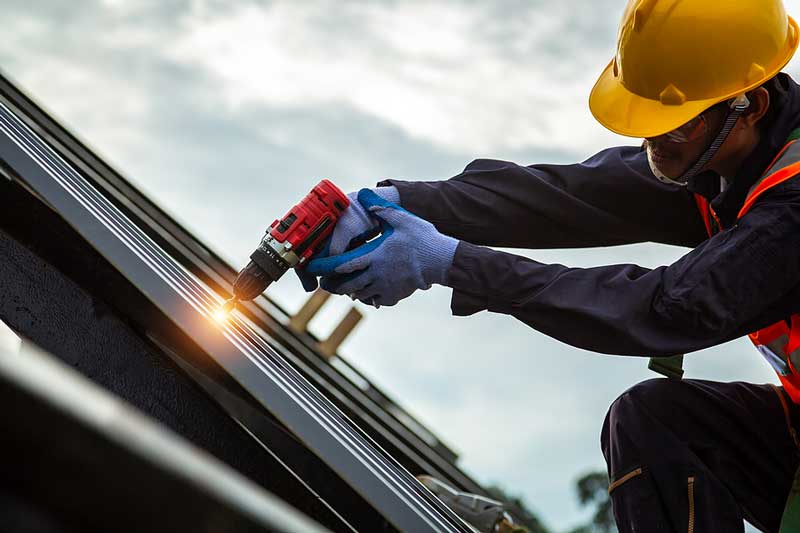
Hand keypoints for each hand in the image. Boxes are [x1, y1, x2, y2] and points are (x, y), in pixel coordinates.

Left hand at [305, 189, 457, 306]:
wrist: (442, 261)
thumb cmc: (422, 239)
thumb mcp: (401, 218)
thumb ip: (380, 208)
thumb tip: (363, 194)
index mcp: (374, 256)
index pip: (342, 265)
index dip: (326, 267)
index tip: (315, 268)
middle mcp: (376, 274)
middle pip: (347, 285)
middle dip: (334, 285)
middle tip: (326, 282)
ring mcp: (386, 287)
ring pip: (359, 294)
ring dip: (351, 291)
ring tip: (346, 286)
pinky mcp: (395, 295)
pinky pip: (376, 300)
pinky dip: (369, 297)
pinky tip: (369, 292)